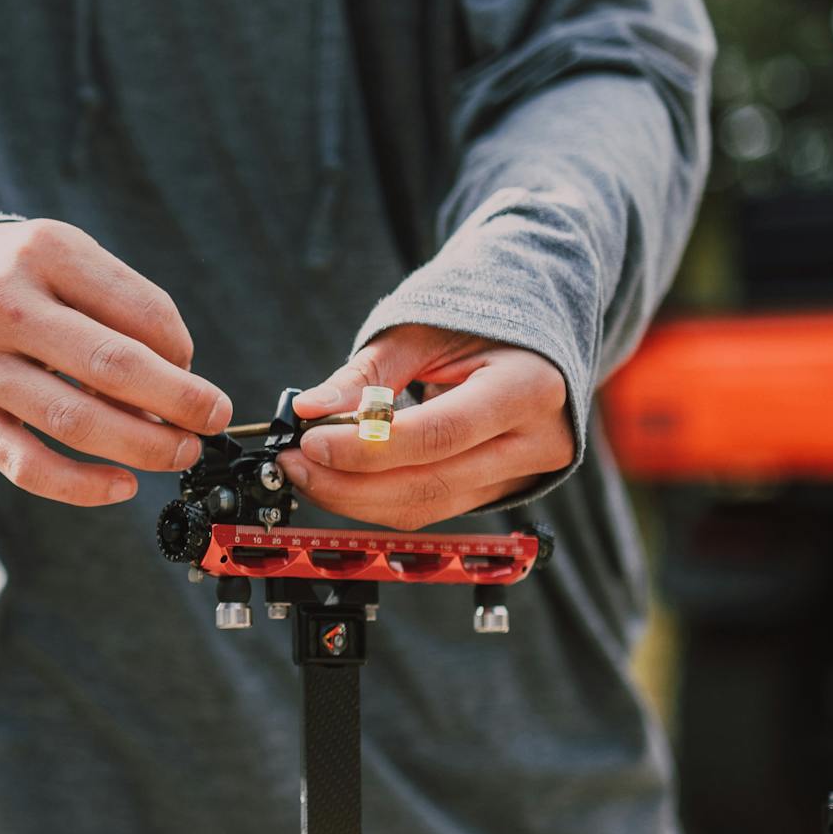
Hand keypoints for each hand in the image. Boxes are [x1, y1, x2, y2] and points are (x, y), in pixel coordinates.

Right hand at [0, 219, 231, 502]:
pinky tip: (123, 486)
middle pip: (111, 365)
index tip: (194, 370)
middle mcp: (3, 305)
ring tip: (179, 453)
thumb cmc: (20, 279)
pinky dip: (82, 485)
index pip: (140, 310)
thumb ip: (124, 307)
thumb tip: (180, 380)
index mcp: (44, 252)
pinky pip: (28, 466)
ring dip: (141, 446)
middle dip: (178, 401)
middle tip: (211, 420)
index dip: (181, 349)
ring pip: (74, 420)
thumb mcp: (67, 260)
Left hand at [280, 325, 573, 529]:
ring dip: (357, 499)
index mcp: (528, 388)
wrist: (534, 343)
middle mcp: (535, 442)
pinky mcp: (500, 493)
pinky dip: (380, 498)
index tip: (313, 444)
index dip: (369, 448)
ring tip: (309, 474)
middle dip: (351, 484)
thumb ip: (367, 374)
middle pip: (431, 485)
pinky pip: (432, 506)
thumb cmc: (482, 326)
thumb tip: (309, 409)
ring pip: (429, 507)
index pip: (439, 435)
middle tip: (297, 466)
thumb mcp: (424, 333)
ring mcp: (522, 475)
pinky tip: (343, 481)